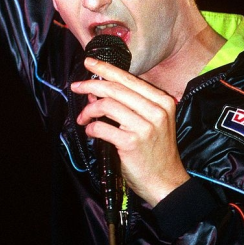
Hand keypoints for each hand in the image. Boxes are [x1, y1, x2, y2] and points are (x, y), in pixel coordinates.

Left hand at [72, 57, 189, 206]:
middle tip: (76, 87)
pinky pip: (102, 127)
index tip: (89, 62)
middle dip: (91, 85)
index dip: (106, 69)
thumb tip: (97, 92)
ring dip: (89, 110)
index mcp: (162, 101)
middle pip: (116, 88)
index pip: (129, 79)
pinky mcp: (132, 142)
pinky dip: (91, 128)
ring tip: (84, 117)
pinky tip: (91, 131)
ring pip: (107, 105)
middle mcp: (156, 111)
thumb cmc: (156, 152)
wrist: (167, 182)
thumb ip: (128, 104)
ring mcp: (145, 127)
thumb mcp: (150, 122)